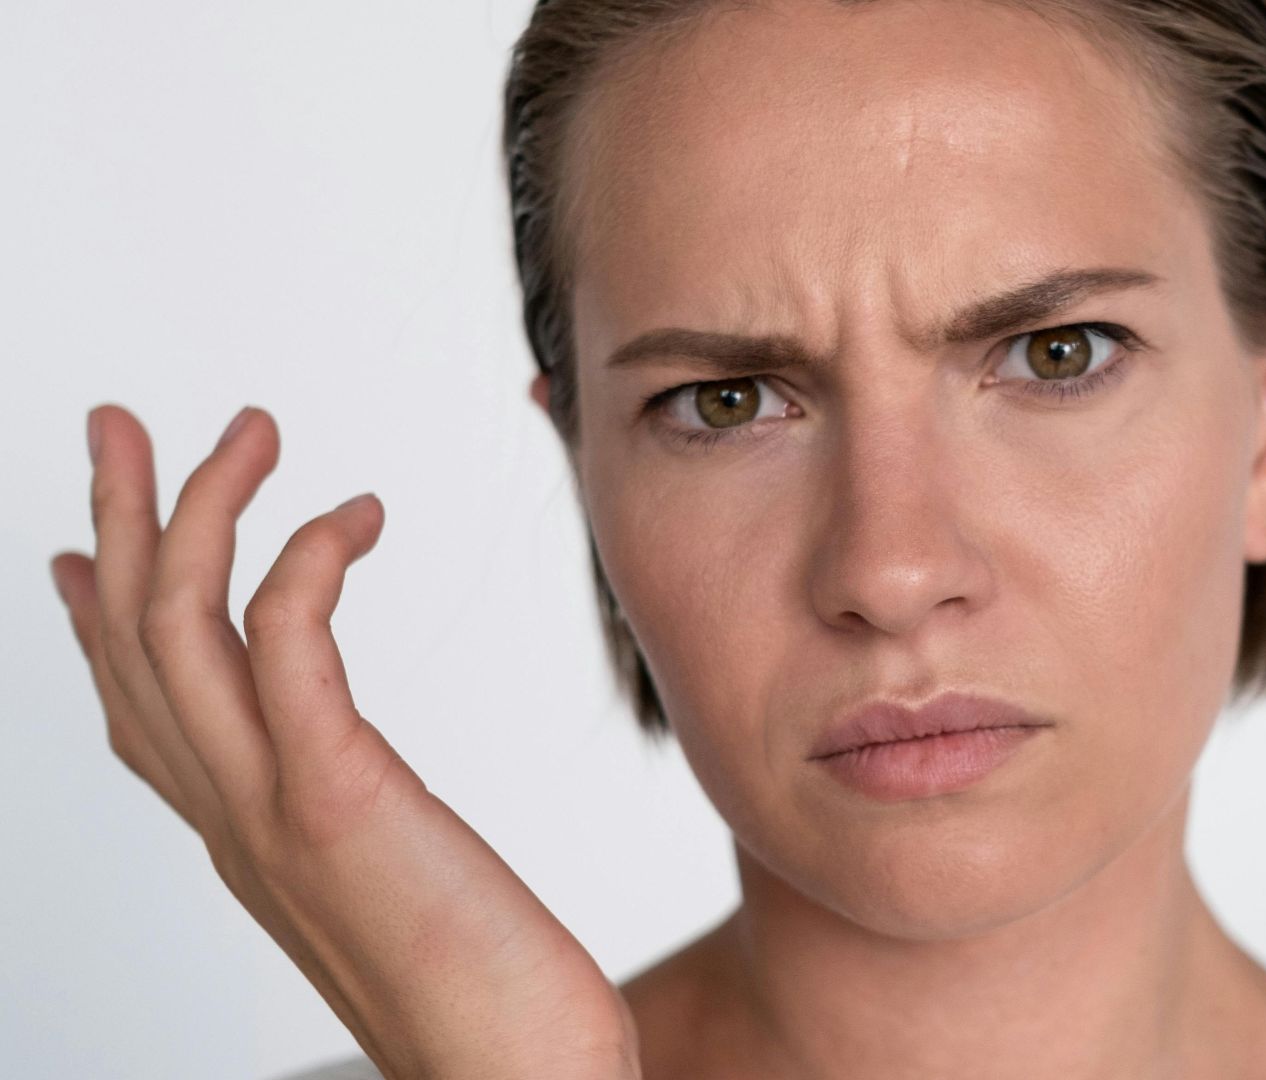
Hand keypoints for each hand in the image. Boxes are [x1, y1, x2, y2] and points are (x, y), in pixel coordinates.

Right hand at [48, 405, 642, 1079]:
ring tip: (247, 428)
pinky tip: (349, 515)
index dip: (96, 616)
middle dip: (123, 520)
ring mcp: (268, 811)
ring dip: (197, 509)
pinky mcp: (333, 803)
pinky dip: (302, 561)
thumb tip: (346, 775)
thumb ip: (350, 818)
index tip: (84, 541)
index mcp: (243, 837)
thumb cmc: (492, 1000)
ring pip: (175, 629)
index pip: (138, 709)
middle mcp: (230, 820)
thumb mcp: (391, 885)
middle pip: (131, 644)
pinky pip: (285, 647)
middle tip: (124, 425)